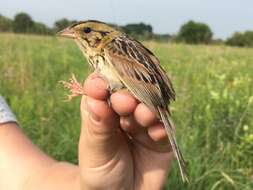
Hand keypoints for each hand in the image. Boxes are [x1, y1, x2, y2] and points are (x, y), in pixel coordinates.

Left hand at [79, 73, 173, 189]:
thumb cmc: (101, 172)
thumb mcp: (94, 150)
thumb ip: (97, 126)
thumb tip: (95, 98)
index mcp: (103, 110)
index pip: (102, 89)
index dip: (101, 83)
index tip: (98, 85)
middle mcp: (125, 112)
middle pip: (128, 94)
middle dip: (127, 95)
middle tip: (123, 100)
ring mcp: (144, 123)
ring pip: (149, 107)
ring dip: (147, 108)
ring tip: (141, 114)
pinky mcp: (161, 138)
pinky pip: (164, 128)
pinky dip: (161, 127)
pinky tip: (155, 133)